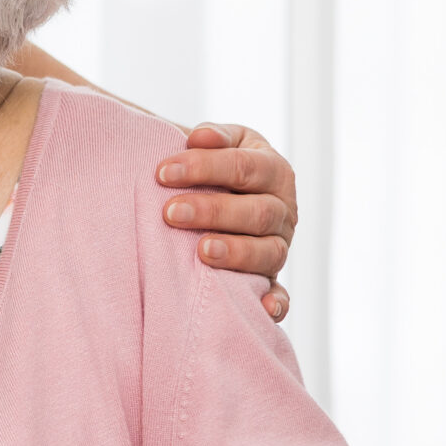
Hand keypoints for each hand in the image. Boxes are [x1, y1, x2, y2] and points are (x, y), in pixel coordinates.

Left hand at [157, 124, 295, 319]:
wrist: (223, 196)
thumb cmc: (214, 168)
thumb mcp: (218, 144)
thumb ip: (212, 138)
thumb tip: (199, 137)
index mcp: (273, 170)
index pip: (245, 166)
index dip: (204, 167)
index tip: (162, 172)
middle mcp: (283, 210)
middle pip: (257, 211)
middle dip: (212, 211)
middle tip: (170, 213)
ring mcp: (280, 246)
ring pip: (268, 252)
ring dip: (235, 252)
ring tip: (201, 251)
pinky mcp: (272, 279)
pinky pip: (281, 295)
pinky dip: (275, 303)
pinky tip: (261, 308)